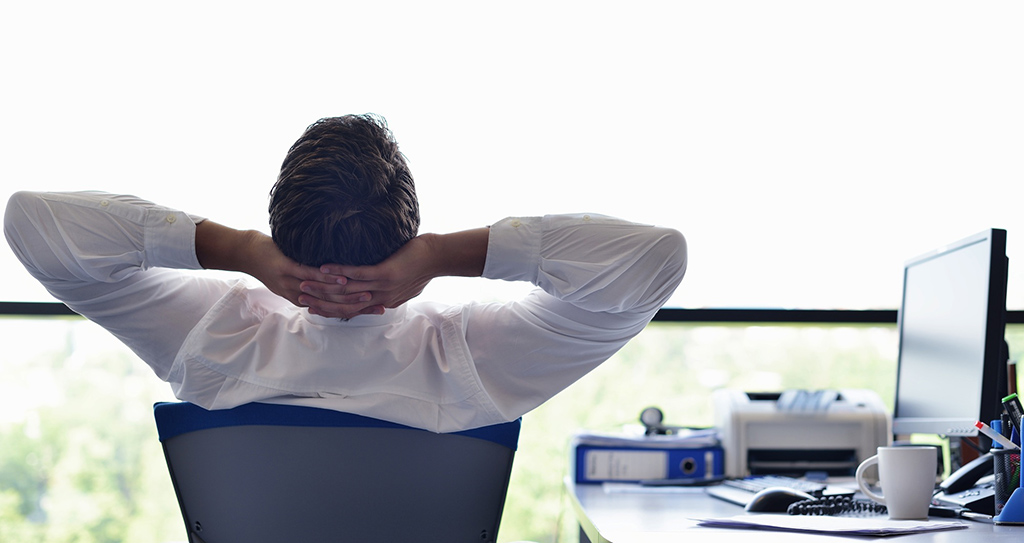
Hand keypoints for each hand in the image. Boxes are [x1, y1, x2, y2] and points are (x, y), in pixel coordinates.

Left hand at [243, 233, 379, 318]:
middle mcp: (298, 296)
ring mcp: (291, 283)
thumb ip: (315, 282)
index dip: (357, 310)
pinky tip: (343, 275)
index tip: (379, 308)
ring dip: (347, 294)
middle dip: (358, 306)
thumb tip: (339, 279)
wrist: (246, 253)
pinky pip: (310, 275)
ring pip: (324, 293)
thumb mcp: (295, 276)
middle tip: (380, 303)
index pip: (334, 310)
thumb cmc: (274, 261)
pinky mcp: (285, 269)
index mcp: (302, 300)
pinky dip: (328, 278)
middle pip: (332, 306)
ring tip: (368, 292)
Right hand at [312, 234, 438, 313]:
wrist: (439, 259)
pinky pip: (358, 274)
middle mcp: (381, 298)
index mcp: (384, 302)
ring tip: (305, 282)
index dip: (331, 310)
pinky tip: (324, 267)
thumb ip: (388, 290)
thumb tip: (378, 290)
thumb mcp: (403, 284)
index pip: (352, 311)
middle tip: (301, 298)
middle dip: (322, 302)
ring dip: (324, 287)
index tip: (313, 307)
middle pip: (345, 305)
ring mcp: (383, 287)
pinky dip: (340, 271)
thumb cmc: (421, 267)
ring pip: (347, 291)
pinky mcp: (386, 274)